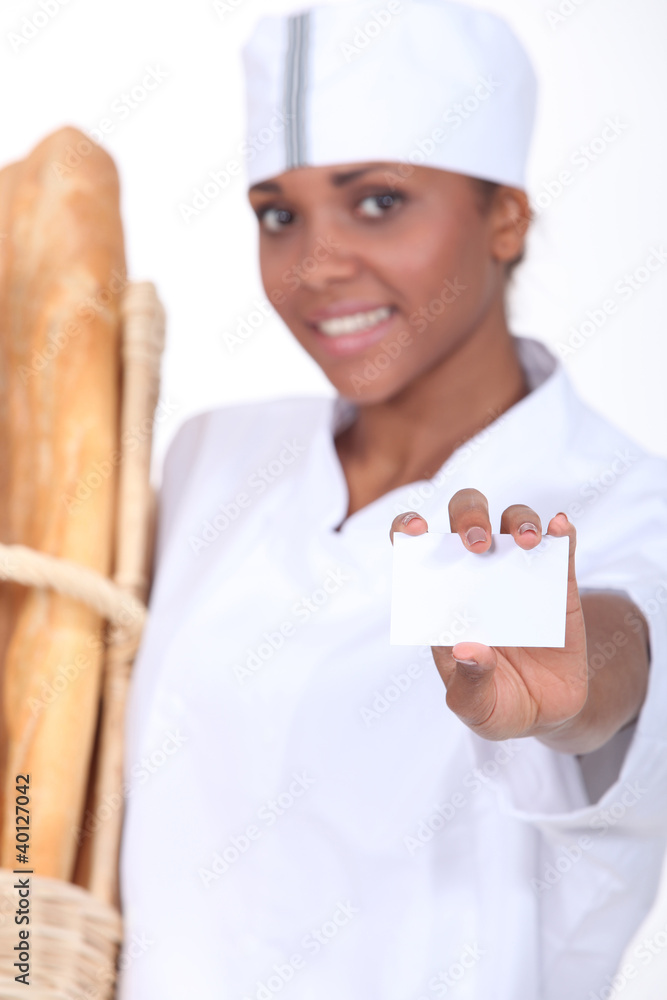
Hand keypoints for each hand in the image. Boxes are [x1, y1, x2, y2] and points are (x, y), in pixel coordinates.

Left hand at [389, 488, 587, 741]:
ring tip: (526, 543)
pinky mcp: (559, 585)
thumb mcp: (475, 707)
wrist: (545, 716)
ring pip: (514, 521)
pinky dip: (562, 533)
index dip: (409, 527)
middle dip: (470, 516)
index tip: (415, 529)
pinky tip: (562, 529)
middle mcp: (476, 573)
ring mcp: (518, 574)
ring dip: (519, 520)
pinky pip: (561, 547)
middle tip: (477, 544)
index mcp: (442, 596)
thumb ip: (469, 684)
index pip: (417, 548)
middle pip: (468, 519)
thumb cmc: (495, 704)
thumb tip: (469, 650)